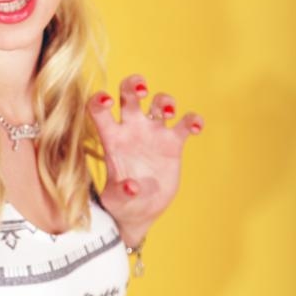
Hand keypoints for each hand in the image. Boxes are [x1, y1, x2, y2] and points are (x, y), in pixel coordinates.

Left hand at [87, 74, 203, 245]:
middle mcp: (131, 130)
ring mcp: (153, 134)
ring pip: (159, 102)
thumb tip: (132, 186)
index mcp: (111, 138)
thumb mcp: (115, 201)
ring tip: (167, 112)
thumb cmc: (120, 202)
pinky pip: (185, 124)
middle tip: (141, 91)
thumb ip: (120, 192)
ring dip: (164, 100)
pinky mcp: (173, 143)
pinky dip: (192, 120)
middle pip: (129, 94)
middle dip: (134, 84)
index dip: (99, 99)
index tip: (107, 100)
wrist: (140, 210)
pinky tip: (195, 127)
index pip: (99, 111)